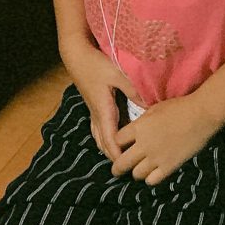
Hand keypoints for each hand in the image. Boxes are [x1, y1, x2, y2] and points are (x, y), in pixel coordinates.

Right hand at [62, 42, 135, 163]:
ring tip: (121, 159)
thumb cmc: (96, 64)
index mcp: (103, 110)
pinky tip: (112, 140)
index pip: (110, 139)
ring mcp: (93, 111)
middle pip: (104, 143)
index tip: (126, 166)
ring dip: (109, 149)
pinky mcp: (93, 106)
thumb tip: (147, 106)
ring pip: (100, 137)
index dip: (117, 154)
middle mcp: (97, 114)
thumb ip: (132, 89)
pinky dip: (105, 139)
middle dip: (114, 156)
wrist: (76, 55)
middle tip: (127, 169)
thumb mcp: (117, 74)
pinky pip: (99, 129)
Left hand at [114, 93, 220, 184]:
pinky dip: (150, 178)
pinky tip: (152, 173)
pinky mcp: (169, 167)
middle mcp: (143, 145)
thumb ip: (141, 123)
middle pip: (121, 163)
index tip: (118, 147)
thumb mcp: (153, 109)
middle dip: (117, 168)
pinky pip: (152, 180)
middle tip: (117, 169)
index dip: (116, 145)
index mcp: (138, 128)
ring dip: (135, 172)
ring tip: (138, 170)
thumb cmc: (178, 107)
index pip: (116, 141)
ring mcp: (156, 158)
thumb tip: (133, 131)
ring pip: (136, 174)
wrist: (201, 115)